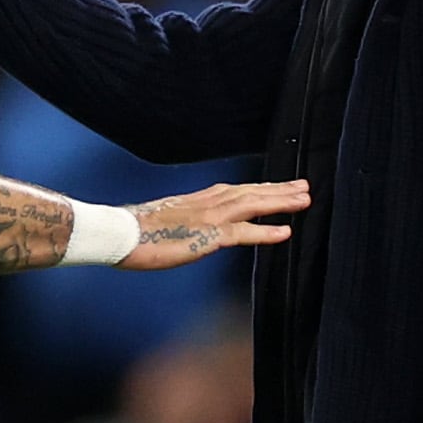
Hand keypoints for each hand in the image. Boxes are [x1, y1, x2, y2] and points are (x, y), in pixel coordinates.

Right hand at [120, 178, 309, 268]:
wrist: (118, 232)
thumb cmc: (132, 231)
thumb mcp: (162, 221)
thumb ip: (181, 221)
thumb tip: (184, 228)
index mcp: (196, 201)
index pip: (234, 191)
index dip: (258, 189)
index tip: (276, 187)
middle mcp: (206, 203)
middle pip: (249, 192)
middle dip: (277, 190)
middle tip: (303, 186)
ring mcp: (208, 217)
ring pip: (252, 205)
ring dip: (280, 202)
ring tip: (304, 199)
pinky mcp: (207, 235)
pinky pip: (243, 233)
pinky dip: (265, 231)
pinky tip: (286, 231)